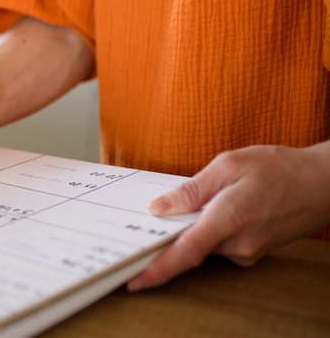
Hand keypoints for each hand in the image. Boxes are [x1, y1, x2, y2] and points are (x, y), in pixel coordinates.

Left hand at [127, 141, 329, 290]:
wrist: (323, 183)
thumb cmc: (279, 168)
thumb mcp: (230, 164)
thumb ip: (191, 189)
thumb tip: (159, 207)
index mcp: (229, 219)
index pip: (187, 252)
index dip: (158, 269)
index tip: (134, 281)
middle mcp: (238, 244)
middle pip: (188, 249)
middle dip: (164, 239)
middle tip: (137, 225)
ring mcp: (247, 252)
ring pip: (202, 246)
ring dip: (187, 231)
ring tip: (180, 207)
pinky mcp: (251, 252)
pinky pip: (217, 244)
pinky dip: (204, 231)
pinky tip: (205, 211)